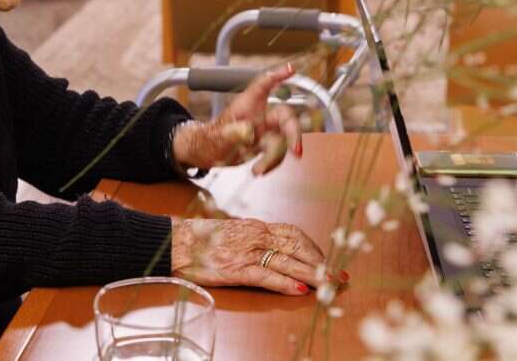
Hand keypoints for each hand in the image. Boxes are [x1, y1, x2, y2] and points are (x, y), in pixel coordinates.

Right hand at [171, 217, 324, 294]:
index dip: (314, 248)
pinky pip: (267, 276)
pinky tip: (300, 290)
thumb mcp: (232, 230)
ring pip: (289, 262)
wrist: (177, 242)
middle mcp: (256, 236)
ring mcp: (248, 252)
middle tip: (339, 276)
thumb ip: (253, 236)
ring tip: (329, 285)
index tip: (326, 259)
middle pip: (298, 248)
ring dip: (313, 275)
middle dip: (322, 263)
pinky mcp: (237, 270)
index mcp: (256, 226)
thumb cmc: (201, 238)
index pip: (294, 233)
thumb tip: (270, 245)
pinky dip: (286, 284)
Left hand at [173, 63, 302, 175]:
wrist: (208, 154)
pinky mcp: (265, 145)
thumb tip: (248, 132)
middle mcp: (259, 115)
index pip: (263, 86)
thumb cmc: (209, 139)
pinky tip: (259, 170)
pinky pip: (277, 153)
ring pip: (282, 140)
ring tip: (258, 170)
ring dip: (275, 158)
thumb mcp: (216, 137)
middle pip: (286, 117)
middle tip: (296, 150)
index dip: (277, 76)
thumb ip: (231, 133)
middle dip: (294, 133)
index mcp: (247, 105)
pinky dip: (271, 164)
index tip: (290, 69)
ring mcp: (264, 130)